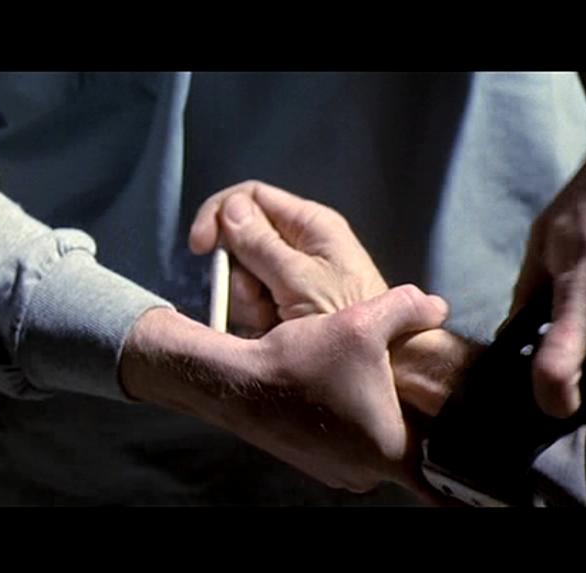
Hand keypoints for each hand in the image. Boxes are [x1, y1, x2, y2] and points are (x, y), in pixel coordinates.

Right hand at [120, 285, 448, 493]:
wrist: (241, 383)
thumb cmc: (302, 359)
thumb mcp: (362, 322)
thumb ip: (409, 310)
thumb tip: (438, 307)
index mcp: (391, 449)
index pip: (443, 481)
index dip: (464, 474)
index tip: (486, 473)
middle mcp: (368, 472)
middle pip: (410, 448)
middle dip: (412, 419)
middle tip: (412, 390)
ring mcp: (341, 472)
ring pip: (379, 444)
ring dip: (379, 419)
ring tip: (368, 385)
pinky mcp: (320, 464)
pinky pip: (353, 446)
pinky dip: (354, 424)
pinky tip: (341, 393)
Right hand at [189, 180, 474, 415]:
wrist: (385, 362)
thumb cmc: (348, 319)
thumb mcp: (298, 281)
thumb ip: (261, 245)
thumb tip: (230, 209)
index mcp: (311, 224)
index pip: (251, 197)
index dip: (219, 215)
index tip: (200, 248)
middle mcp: (302, 242)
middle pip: (243, 240)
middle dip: (239, 273)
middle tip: (257, 301)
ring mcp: (296, 273)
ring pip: (245, 275)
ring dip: (248, 301)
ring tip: (275, 323)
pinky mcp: (291, 301)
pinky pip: (256, 301)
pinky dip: (258, 318)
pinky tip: (276, 332)